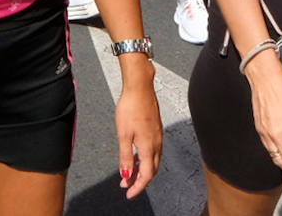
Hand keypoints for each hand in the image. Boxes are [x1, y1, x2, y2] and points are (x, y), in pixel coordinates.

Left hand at [114, 79, 162, 198]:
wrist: (140, 87)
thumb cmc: (131, 107)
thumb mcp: (123, 135)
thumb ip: (125, 156)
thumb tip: (126, 175)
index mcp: (149, 147)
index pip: (146, 175)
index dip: (138, 187)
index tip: (129, 194)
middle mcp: (156, 143)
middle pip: (151, 170)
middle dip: (140, 181)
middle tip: (127, 186)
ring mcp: (158, 136)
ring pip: (153, 161)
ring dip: (142, 170)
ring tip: (129, 173)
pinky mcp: (156, 129)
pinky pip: (153, 151)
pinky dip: (145, 159)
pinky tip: (136, 156)